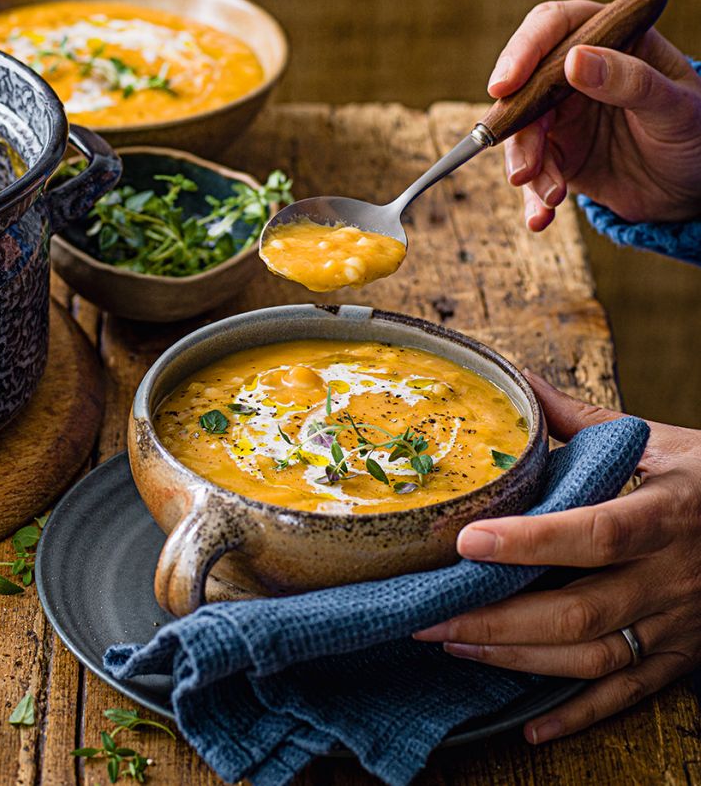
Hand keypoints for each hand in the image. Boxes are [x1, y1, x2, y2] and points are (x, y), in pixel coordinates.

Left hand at [413, 372, 700, 743]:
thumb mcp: (658, 442)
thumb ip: (582, 421)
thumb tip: (519, 383)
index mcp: (665, 514)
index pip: (596, 532)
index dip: (532, 541)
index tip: (469, 540)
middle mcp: (671, 576)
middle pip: (581, 611)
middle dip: (498, 619)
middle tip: (431, 615)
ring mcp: (676, 623)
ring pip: (592, 656)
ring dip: (517, 658)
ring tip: (453, 644)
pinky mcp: (680, 656)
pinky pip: (626, 694)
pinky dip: (578, 715)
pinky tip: (532, 724)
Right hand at [487, 0, 700, 228]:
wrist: (696, 186)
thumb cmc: (697, 131)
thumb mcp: (675, 106)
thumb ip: (631, 81)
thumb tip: (576, 60)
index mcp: (608, 39)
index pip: (554, 27)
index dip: (523, 50)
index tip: (504, 85)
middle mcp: (575, 72)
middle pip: (524, 84)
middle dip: (516, 126)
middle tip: (522, 162)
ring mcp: (562, 114)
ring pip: (521, 132)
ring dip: (526, 166)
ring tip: (552, 195)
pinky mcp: (556, 154)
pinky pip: (532, 172)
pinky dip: (532, 196)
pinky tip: (542, 216)